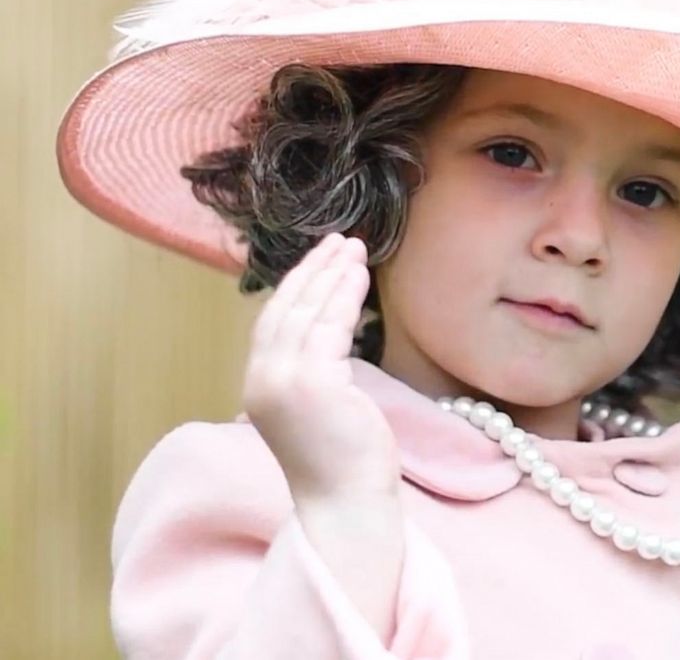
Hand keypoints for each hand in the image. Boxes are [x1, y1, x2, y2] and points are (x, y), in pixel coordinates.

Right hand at [243, 233, 398, 502]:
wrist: (346, 501)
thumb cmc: (342, 460)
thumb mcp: (317, 408)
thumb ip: (312, 371)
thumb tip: (333, 332)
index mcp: (258, 387)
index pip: (273, 323)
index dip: (295, 287)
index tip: (320, 260)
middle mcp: (262, 380)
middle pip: (284, 309)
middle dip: (313, 271)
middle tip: (338, 240)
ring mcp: (284, 381)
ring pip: (307, 312)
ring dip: (331, 274)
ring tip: (353, 249)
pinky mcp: (313, 382)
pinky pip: (330, 324)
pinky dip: (344, 294)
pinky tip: (359, 275)